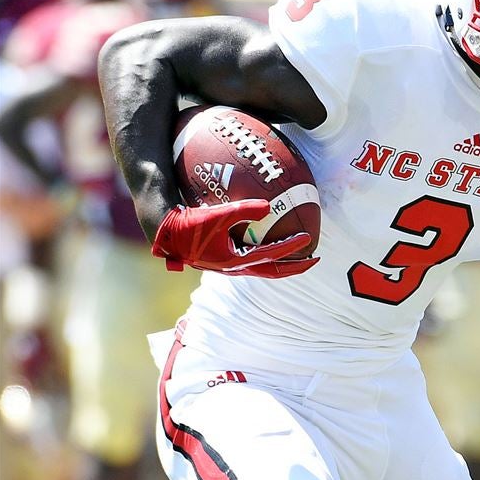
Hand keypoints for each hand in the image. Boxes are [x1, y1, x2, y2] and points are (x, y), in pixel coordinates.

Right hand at [151, 201, 318, 277]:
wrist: (165, 234)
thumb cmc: (189, 224)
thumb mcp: (217, 215)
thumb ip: (243, 209)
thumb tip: (269, 206)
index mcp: (236, 262)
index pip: (271, 257)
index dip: (291, 248)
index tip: (309, 239)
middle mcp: (235, 268)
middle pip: (273, 272)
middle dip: (295, 267)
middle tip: (315, 259)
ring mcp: (230, 266)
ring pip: (263, 267)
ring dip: (282, 262)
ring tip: (298, 253)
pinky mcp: (224, 259)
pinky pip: (252, 258)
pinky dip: (265, 253)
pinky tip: (269, 237)